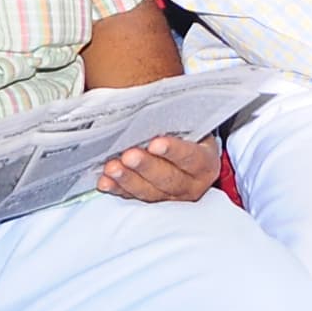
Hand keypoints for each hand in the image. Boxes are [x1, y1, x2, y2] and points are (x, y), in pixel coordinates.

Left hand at [96, 131, 221, 202]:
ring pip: (149, 192)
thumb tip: (154, 108)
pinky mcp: (152, 201)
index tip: (155, 143)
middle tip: (128, 155)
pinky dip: (118, 189)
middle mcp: (191, 184)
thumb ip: (179, 120)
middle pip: (168, 179)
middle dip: (146, 167)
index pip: (191, 158)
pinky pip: (133, 198)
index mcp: (205, 162)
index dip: (174, 151)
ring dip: (128, 180)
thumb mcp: (192, 124)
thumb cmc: (187, 131)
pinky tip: (105, 182)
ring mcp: (171, 197)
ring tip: (112, 168)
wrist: (185, 151)